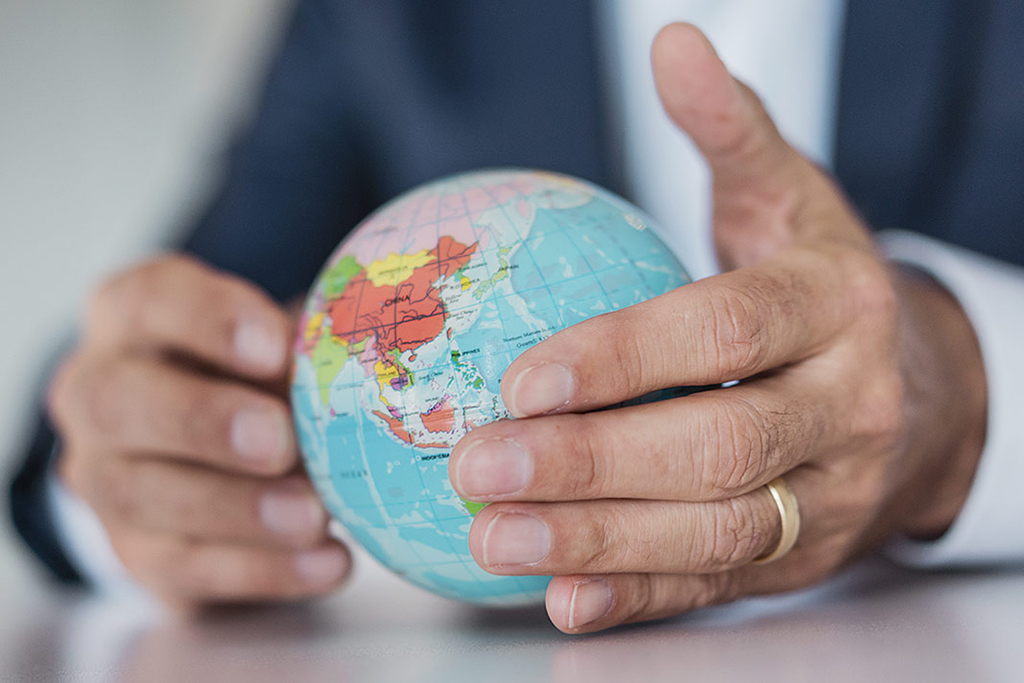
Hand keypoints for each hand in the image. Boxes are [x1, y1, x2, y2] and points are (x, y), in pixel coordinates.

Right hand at [49, 254, 349, 607]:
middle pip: (117, 402)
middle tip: (279, 441)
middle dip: (203, 421)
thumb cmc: (254, 373)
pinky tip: (328, 562)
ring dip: (236, 509)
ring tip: (314, 516)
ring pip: (143, 496)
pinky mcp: (136, 550)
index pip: (148, 300)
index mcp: (130, 317)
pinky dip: (263, 570)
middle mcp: (97, 392)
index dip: (208, 320)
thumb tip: (368, 365)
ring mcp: (104, 476)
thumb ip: (305, 348)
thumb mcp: (278, 344)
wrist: (209, 454)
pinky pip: (184, 566)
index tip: (276, 348)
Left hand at [448, 24, 986, 632]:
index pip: (726, 332)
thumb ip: (730, 133)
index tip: (520, 378)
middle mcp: (845, 407)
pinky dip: (639, 597)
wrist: (924, 395)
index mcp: (836, 307)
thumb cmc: (821, 289)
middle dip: (591, 462)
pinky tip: (563, 599)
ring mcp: (832, 493)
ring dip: (596, 542)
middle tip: (476, 464)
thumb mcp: (790, 202)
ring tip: (492, 535)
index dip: (625, 356)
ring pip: (713, 530)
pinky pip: (719, 583)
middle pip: (715, 445)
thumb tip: (673, 45)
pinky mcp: (805, 555)